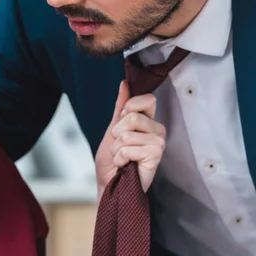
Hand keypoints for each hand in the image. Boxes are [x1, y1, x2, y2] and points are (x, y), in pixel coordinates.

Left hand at [94, 80, 165, 198]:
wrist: (109, 184)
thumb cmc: (112, 161)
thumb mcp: (112, 129)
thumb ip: (120, 106)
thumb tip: (125, 83)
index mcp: (149, 121)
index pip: (146, 99)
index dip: (128, 109)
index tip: (120, 124)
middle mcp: (158, 130)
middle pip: (132, 116)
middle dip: (116, 132)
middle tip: (119, 146)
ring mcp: (159, 144)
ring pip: (127, 133)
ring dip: (116, 148)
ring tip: (122, 158)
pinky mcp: (156, 157)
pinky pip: (129, 148)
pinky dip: (120, 158)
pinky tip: (126, 165)